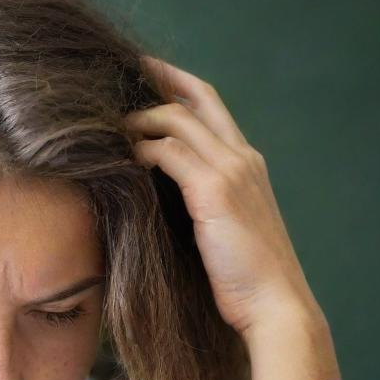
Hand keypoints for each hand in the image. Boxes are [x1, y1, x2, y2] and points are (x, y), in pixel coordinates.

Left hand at [124, 56, 323, 338]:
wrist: (274, 305)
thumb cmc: (243, 279)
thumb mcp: (221, 230)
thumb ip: (197, 203)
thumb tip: (154, 194)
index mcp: (248, 164)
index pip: (212, 107)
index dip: (179, 86)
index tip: (147, 75)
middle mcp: (243, 158)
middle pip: (197, 98)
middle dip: (158, 79)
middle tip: (118, 74)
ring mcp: (232, 171)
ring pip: (178, 120)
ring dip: (138, 118)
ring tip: (105, 124)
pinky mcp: (215, 191)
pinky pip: (168, 153)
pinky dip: (139, 150)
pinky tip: (118, 159)